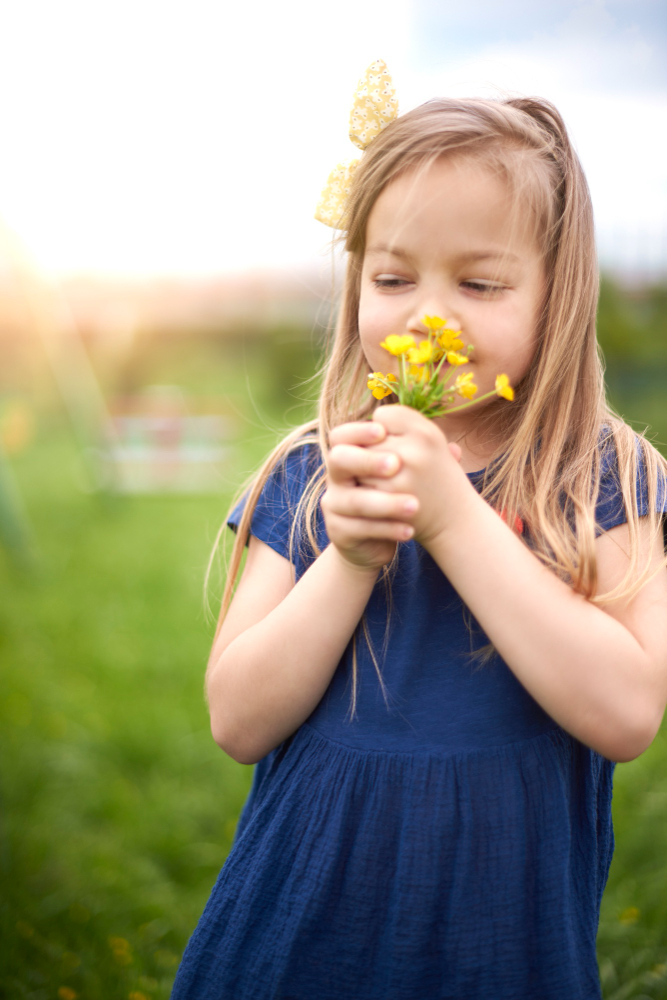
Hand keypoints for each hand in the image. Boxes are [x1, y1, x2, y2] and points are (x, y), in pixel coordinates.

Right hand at [321, 420, 419, 571]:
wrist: (378, 537)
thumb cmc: (394, 496)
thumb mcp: (404, 475)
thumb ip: (420, 459)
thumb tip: (455, 450)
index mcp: (350, 456)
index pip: (342, 435)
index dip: (359, 431)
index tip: (383, 431)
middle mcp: (336, 478)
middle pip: (339, 460)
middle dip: (367, 460)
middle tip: (396, 464)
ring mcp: (334, 505)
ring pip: (354, 501)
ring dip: (386, 503)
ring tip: (414, 506)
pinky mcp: (338, 531)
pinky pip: (360, 529)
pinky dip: (386, 529)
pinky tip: (410, 531)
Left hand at [359, 406, 466, 548]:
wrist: (456, 520)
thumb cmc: (437, 477)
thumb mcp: (432, 445)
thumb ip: (400, 427)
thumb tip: (358, 429)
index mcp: (426, 431)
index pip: (382, 415)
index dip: (383, 430)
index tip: (393, 444)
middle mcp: (417, 446)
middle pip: (367, 437)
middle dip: (371, 451)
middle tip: (387, 466)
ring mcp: (402, 471)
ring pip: (359, 460)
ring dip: (363, 471)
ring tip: (383, 481)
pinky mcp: (389, 495)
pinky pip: (360, 484)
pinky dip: (364, 490)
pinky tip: (379, 497)